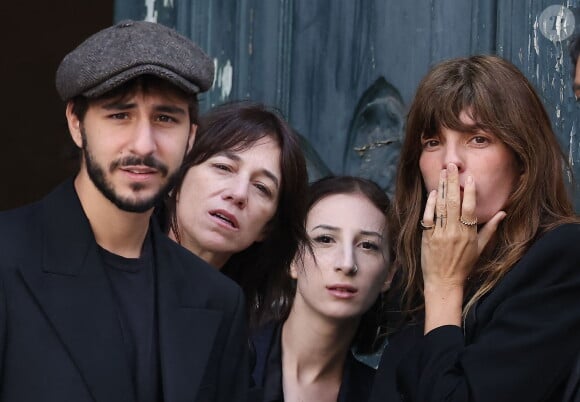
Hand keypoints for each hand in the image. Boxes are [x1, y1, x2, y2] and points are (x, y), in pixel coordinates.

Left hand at [420, 163, 504, 331]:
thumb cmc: (464, 265)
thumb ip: (490, 229)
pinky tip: (433, 193)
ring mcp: (439, 234)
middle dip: (453, 183)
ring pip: (441, 208)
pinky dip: (430, 205)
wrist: (444, 281)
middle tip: (452, 166)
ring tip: (442, 173)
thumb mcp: (481, 248)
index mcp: (468, 234)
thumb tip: (503, 213)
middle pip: (453, 203)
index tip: (469, 178)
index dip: (470, 193)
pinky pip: (428, 218)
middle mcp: (454, 232)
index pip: (470, 209)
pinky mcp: (427, 237)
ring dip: (442, 188)